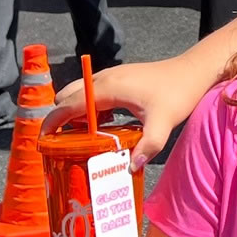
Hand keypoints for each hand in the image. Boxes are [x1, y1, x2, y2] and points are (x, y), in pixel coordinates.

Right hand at [46, 60, 187, 170]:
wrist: (194, 70)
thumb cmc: (178, 92)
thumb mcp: (164, 123)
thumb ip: (148, 145)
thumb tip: (129, 167)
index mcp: (107, 88)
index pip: (68, 104)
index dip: (53, 121)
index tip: (43, 140)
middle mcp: (104, 78)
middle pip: (68, 96)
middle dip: (61, 118)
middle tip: (65, 144)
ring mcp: (112, 76)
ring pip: (80, 93)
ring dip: (75, 113)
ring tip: (83, 140)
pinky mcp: (120, 78)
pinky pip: (93, 92)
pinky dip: (89, 108)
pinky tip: (104, 126)